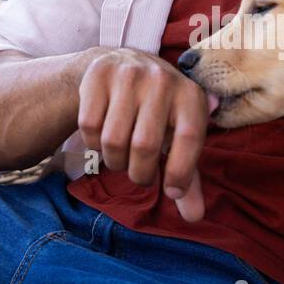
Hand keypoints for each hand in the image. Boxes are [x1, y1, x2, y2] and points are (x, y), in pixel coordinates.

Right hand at [77, 48, 208, 221]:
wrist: (124, 65)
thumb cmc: (159, 114)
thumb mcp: (178, 138)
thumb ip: (188, 177)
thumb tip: (194, 218)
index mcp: (191, 95)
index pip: (190, 138)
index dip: (180, 172)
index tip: (171, 190)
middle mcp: (162, 79)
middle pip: (145, 145)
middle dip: (140, 173)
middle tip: (141, 174)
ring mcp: (129, 74)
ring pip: (113, 140)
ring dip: (115, 161)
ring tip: (123, 157)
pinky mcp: (98, 75)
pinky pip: (89, 127)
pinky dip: (93, 144)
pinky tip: (103, 138)